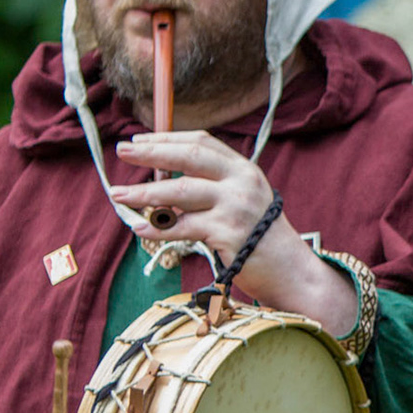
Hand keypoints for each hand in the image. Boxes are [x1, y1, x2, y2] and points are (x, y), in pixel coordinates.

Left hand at [109, 132, 355, 333]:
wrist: (293, 274)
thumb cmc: (263, 241)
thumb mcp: (243, 203)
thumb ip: (213, 188)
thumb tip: (163, 183)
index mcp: (244, 169)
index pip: (202, 141)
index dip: (167, 138)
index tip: (140, 139)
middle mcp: (242, 181)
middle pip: (188, 156)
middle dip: (150, 153)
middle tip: (123, 151)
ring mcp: (236, 206)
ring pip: (180, 191)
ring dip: (144, 193)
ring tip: (119, 194)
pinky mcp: (228, 232)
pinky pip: (182, 227)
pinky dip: (158, 228)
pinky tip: (140, 228)